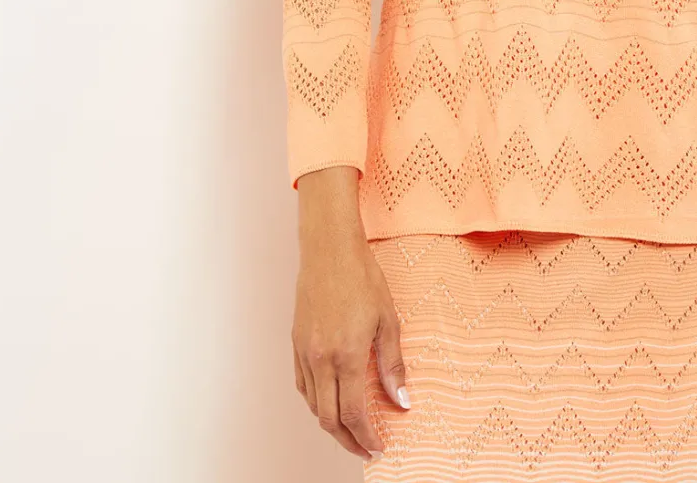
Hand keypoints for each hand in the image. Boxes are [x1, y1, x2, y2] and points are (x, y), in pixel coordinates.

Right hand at [291, 167, 410, 460]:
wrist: (329, 248)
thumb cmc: (362, 277)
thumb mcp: (388, 320)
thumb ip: (393, 364)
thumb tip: (401, 401)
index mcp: (347, 355)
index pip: (354, 413)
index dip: (366, 437)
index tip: (379, 447)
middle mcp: (320, 358)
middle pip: (329, 418)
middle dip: (347, 440)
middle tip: (365, 448)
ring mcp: (304, 351)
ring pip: (312, 405)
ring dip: (330, 423)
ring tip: (351, 428)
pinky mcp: (295, 342)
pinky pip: (302, 385)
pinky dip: (316, 401)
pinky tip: (330, 399)